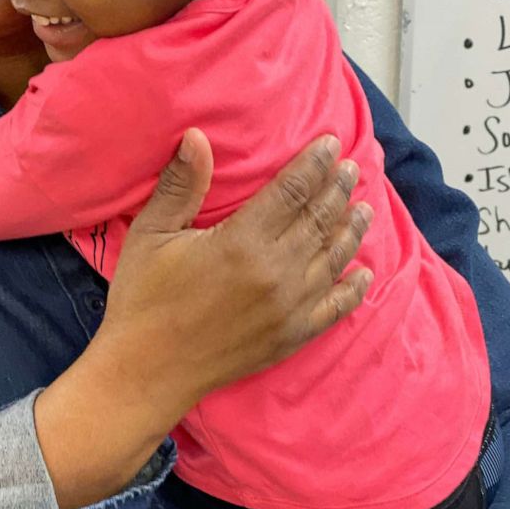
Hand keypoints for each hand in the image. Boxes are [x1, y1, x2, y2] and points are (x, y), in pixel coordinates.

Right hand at [35, 130, 373, 508]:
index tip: (332, 143)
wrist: (147, 371)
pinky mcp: (291, 336)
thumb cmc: (143, 299)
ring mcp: (288, 307)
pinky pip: (335, 308)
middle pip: (319, 220)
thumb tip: (197, 137)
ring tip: (365, 208)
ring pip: (333, 258)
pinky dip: (353, 289)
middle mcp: (275, 272)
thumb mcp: (152, 235)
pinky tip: (364, 272)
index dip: (314, 164)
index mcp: (242, 241)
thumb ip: (180, 185)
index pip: (292, 191)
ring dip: (352, 230)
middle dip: (338, 189)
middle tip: (353, 167)